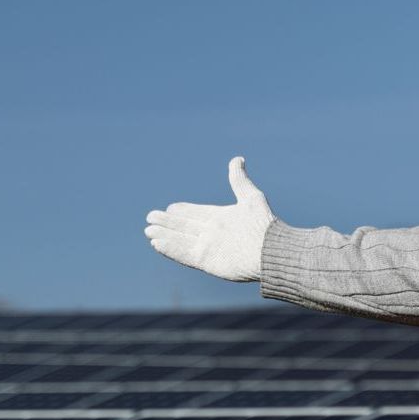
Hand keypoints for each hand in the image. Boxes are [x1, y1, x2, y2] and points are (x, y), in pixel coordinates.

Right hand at [145, 156, 275, 282]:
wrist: (270, 251)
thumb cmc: (263, 224)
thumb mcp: (250, 197)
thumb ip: (239, 180)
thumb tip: (237, 159)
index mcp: (221, 218)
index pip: (196, 213)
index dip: (182, 210)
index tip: (170, 207)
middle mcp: (212, 233)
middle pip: (184, 226)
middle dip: (168, 222)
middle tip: (150, 217)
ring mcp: (208, 247)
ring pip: (180, 239)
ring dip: (165, 234)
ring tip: (148, 230)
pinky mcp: (206, 261)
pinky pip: (183, 254)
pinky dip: (170, 248)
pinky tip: (156, 243)